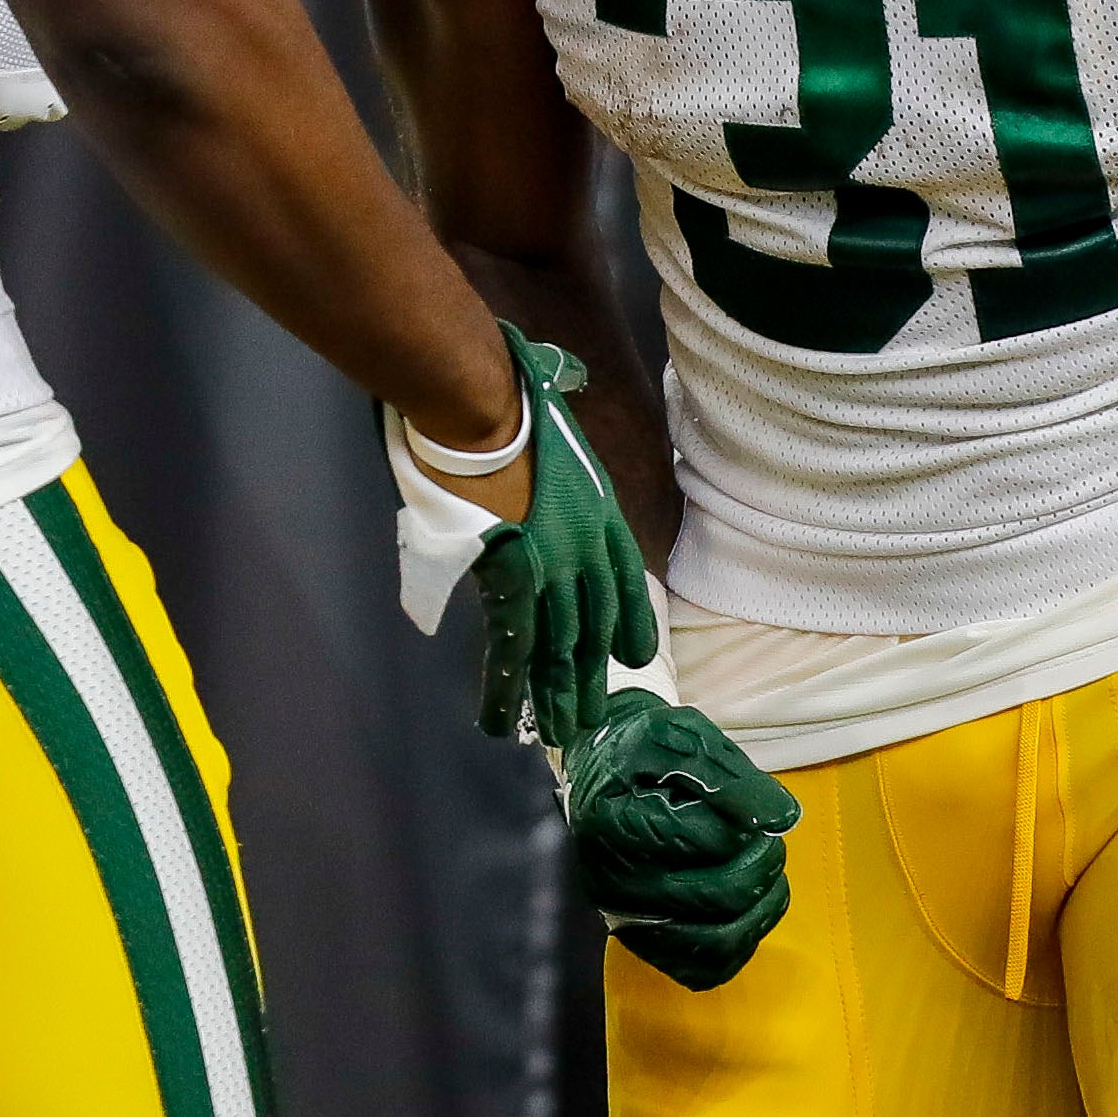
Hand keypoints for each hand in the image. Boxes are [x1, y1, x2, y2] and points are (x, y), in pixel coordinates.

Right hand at [463, 328, 657, 746]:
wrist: (482, 412)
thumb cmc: (511, 403)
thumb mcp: (555, 415)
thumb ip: (560, 420)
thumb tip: (558, 384)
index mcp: (600, 510)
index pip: (624, 579)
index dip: (629, 621)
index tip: (635, 657)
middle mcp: (585, 548)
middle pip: (592, 623)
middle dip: (589, 675)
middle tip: (590, 717)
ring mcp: (550, 570)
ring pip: (557, 647)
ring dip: (555, 694)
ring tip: (560, 733)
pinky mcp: (510, 585)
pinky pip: (511, 647)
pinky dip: (505, 687)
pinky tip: (504, 720)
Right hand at [566, 690, 797, 990]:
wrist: (604, 775)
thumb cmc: (644, 754)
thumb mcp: (680, 738)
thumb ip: (729, 777)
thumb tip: (782, 817)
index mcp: (614, 823)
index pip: (698, 840)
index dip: (745, 825)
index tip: (759, 806)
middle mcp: (614, 881)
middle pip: (716, 896)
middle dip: (762, 864)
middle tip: (770, 838)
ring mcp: (628, 919)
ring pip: (716, 942)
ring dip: (762, 907)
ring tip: (768, 872)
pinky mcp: (646, 942)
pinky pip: (705, 968)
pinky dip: (743, 941)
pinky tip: (752, 905)